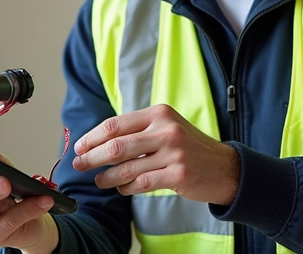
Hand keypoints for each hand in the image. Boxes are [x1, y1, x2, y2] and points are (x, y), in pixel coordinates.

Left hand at [72, 104, 240, 204]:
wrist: (224, 167)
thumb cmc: (188, 148)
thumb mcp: (166, 128)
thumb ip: (138, 131)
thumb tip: (98, 141)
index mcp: (159, 113)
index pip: (116, 124)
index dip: (92, 137)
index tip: (79, 146)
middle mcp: (166, 129)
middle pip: (117, 145)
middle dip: (92, 156)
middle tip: (78, 164)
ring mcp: (174, 153)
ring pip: (127, 167)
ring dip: (107, 176)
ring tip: (98, 180)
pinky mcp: (178, 174)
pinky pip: (142, 184)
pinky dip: (127, 187)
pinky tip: (121, 188)